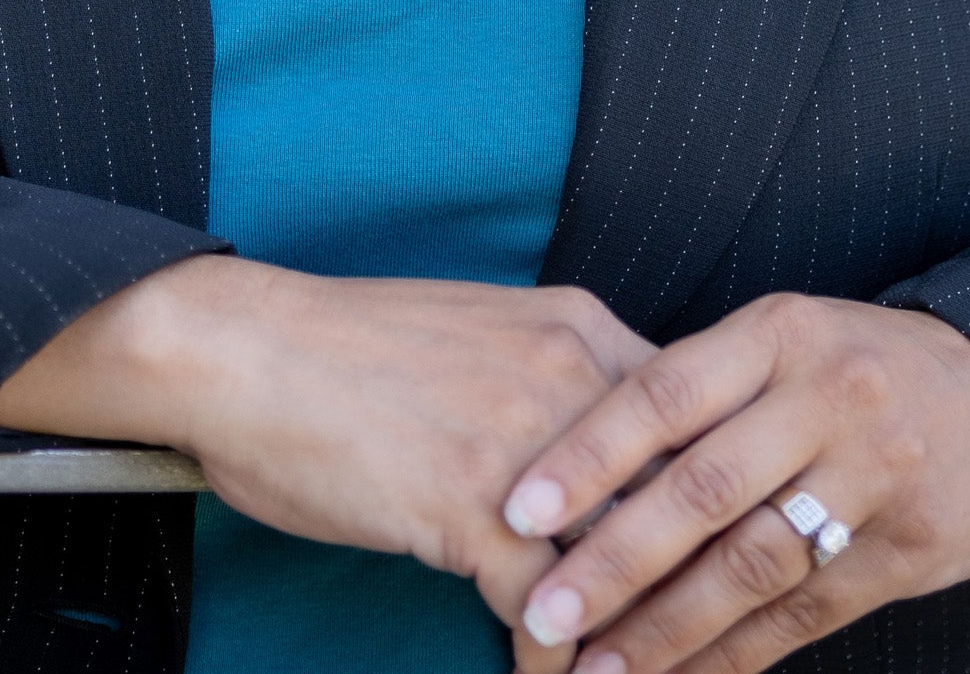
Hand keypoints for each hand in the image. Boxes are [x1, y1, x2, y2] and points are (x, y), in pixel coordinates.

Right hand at [0, 255, 655, 635]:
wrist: (243, 348)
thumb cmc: (347, 352)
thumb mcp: (482, 336)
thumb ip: (557, 384)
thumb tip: (610, 458)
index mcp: (581, 329)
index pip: (696, 430)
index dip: (715, 513)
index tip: (726, 575)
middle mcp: (573, 374)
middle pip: (683, 502)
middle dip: (698, 589)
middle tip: (706, 652)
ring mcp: (527, 442)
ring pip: (628, 567)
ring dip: (637, 640)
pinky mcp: (471, 508)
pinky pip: (550, 614)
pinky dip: (555, 666)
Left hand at [497, 294, 969, 673]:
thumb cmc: (856, 363)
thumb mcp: (783, 339)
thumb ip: (700, 388)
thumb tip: (577, 456)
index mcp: (777, 333)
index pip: (665, 392)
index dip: (588, 453)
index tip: (518, 508)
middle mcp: (824, 399)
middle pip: (703, 489)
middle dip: (613, 560)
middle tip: (541, 613)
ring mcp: (870, 478)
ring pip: (750, 566)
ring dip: (666, 628)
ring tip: (596, 670)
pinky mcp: (903, 552)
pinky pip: (803, 616)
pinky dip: (734, 656)